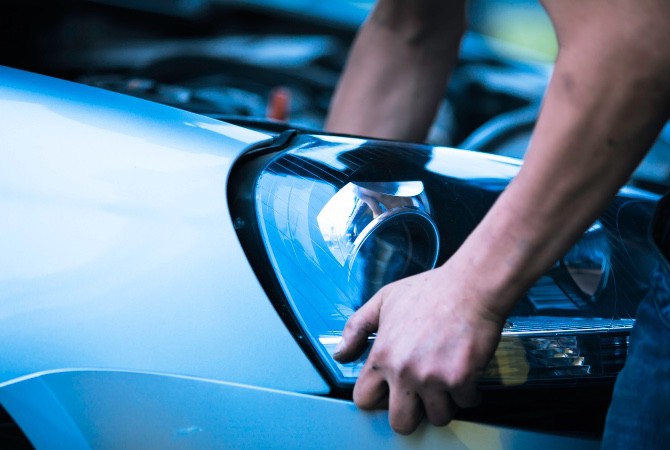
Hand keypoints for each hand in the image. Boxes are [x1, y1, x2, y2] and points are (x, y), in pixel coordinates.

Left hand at [334, 262, 505, 434]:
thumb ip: (356, 328)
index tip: (391, 391)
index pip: (364, 400)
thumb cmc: (430, 290)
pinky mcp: (461, 379)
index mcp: (382, 356)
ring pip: (438, 417)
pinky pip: (466, 403)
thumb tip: (340, 354)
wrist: (470, 286)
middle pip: (401, 423)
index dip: (379, 399)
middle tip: (421, 397)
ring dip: (444, 403)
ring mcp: (432, 378)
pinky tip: (466, 372)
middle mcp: (404, 372)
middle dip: (412, 413)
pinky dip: (469, 392)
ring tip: (445, 382)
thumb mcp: (383, 300)